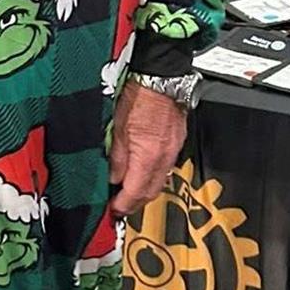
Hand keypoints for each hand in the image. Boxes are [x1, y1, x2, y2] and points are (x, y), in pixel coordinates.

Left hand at [109, 81, 189, 216]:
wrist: (162, 78)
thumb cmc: (139, 97)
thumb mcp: (117, 129)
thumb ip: (117, 158)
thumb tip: (114, 178)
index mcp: (147, 157)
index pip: (135, 193)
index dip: (123, 205)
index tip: (113, 211)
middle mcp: (164, 158)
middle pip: (150, 193)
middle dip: (134, 204)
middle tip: (119, 207)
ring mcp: (173, 151)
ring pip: (159, 182)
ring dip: (144, 191)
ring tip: (127, 192)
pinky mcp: (176, 143)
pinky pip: (165, 168)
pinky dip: (152, 176)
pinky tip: (142, 173)